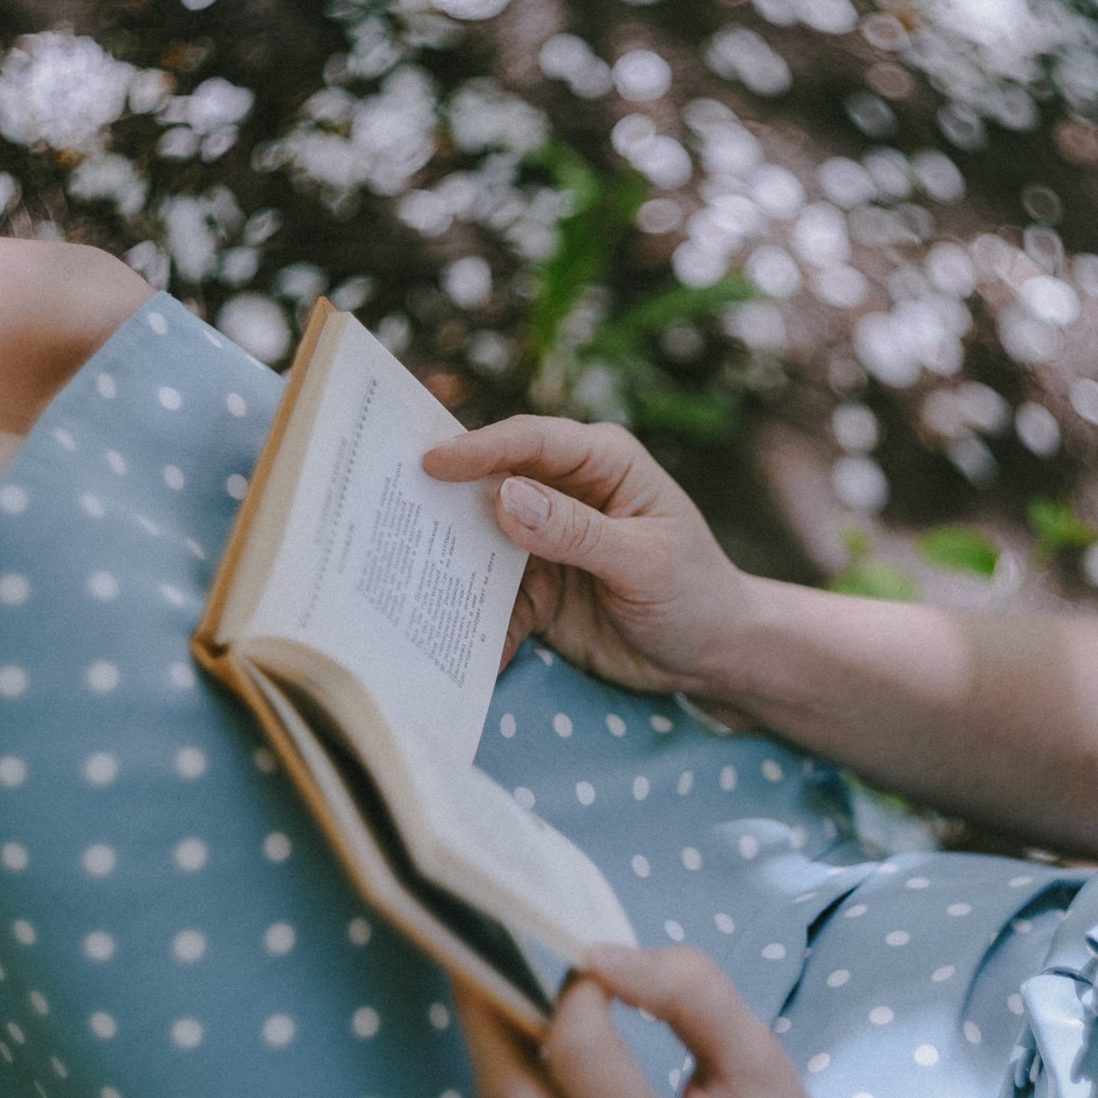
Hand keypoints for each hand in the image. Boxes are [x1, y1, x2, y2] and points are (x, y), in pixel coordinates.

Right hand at [422, 417, 753, 691]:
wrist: (713, 655)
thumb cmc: (696, 593)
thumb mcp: (644, 562)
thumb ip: (577, 532)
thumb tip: (505, 497)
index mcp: (601, 462)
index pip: (533, 442)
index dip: (481, 448)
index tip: (432, 464)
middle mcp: (564, 492)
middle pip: (491, 484)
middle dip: (444, 500)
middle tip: (384, 509)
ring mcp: (543, 541)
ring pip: (480, 542)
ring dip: (445, 562)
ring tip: (395, 578)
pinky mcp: (532, 589)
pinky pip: (488, 598)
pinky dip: (467, 618)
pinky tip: (441, 640)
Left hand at [456, 944, 877, 1097]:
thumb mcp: (763, 1066)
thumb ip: (691, 994)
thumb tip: (602, 953)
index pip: (579, 1053)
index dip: (577, 993)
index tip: (591, 962)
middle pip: (509, 1091)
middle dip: (487, 1006)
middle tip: (479, 941)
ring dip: (506, 1052)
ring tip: (511, 988)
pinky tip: (542, 1059)